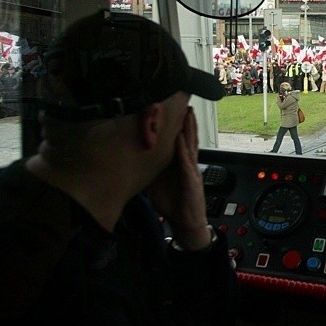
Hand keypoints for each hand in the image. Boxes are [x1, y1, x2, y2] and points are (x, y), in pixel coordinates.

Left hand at [146, 106, 211, 249]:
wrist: (186, 222)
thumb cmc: (173, 203)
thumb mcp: (156, 184)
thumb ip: (149, 171)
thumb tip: (133, 161)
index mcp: (181, 164)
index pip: (181, 141)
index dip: (180, 126)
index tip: (175, 109)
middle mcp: (188, 164)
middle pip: (189, 138)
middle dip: (188, 121)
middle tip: (186, 103)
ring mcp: (191, 170)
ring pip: (191, 146)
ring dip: (190, 130)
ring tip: (188, 113)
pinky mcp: (192, 180)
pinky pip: (187, 162)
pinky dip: (184, 150)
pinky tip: (181, 139)